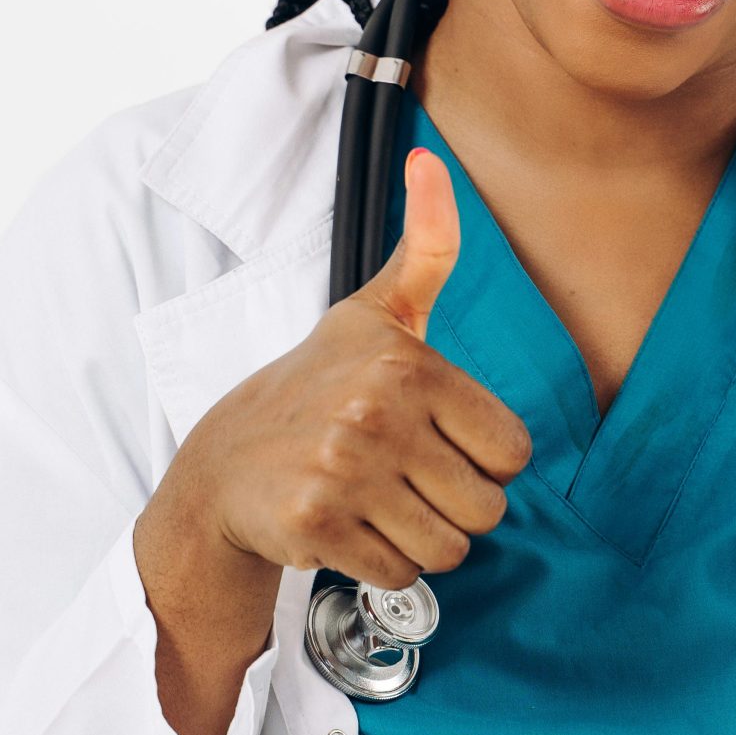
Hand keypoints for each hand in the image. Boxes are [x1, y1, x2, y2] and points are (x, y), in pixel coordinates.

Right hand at [182, 146, 532, 588]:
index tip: (436, 445)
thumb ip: (426, 247)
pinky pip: (400, 574)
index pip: (513, 453)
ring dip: (422, 541)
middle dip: (453, 508)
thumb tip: (431, 160)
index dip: (483, 462)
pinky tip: (350, 529)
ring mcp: (342, 472)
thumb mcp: (374, 313)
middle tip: (404, 483)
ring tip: (379, 505)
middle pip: (487, 509)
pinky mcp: (316, 526)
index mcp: (407, 365)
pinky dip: (382, 565)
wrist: (222, 466)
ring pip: (449, 549)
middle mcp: (375, 414)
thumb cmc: (314, 389)